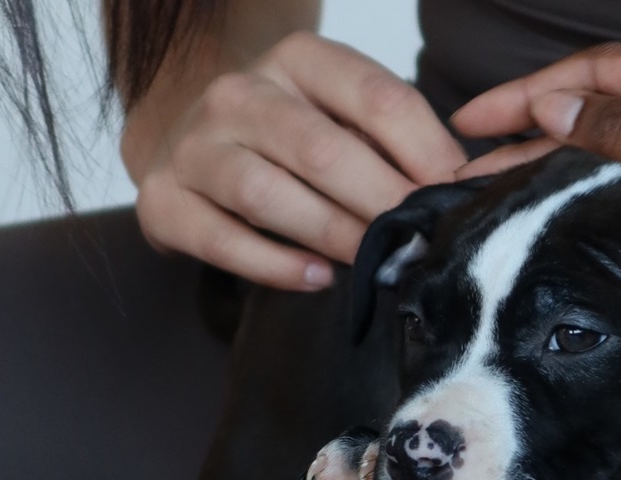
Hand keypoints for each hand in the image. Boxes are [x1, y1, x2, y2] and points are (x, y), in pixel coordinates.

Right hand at [131, 32, 466, 289]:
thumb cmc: (290, 137)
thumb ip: (394, 143)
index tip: (457, 192)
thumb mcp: (343, 118)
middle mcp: (238, 93)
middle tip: (421, 238)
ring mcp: (195, 146)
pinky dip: (274, 265)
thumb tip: (456, 188)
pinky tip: (317, 277)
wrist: (193, 143)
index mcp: (297, 60)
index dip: (427, 150)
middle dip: (382, 200)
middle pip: (322, 149)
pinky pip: (220, 239)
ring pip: (265, 193)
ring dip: (330, 233)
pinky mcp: (163, 201)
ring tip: (373, 260)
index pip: (377, 98)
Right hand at [451, 37, 620, 339]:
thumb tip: (555, 105)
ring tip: (515, 200)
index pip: (597, 71)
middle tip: (476, 173)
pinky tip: (585, 225)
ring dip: (576, 172)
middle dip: (540, 138)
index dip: (528, 94)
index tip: (470, 120)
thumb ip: (619, 130)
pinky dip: (620, 201)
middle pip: (610, 110)